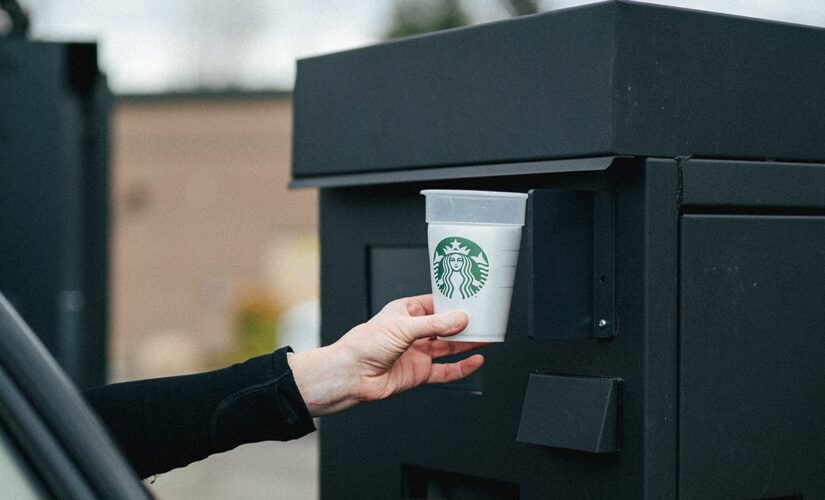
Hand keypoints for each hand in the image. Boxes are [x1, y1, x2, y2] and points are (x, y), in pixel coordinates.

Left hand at [287, 295, 488, 416]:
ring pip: (449, 347)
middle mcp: (413, 332)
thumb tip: (460, 319)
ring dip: (468, 344)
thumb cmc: (364, 345)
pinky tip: (476, 361)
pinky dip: (462, 367)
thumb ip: (434, 325)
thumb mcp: (402, 327)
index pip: (436, 303)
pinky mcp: (419, 373)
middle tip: (486, 320)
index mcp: (405, 312)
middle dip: (465, 324)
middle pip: (446, 326)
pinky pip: (446, 370)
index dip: (453, 302)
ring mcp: (417, 353)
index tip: (473, 299)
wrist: (351, 376)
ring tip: (489, 339)